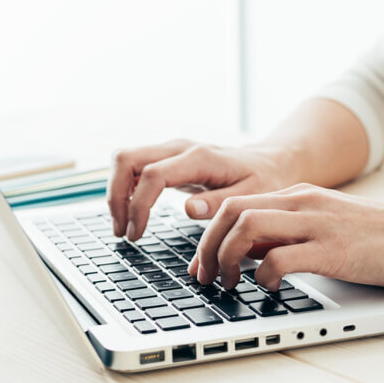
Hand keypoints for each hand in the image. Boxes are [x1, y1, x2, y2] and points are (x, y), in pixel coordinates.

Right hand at [107, 139, 296, 239]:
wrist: (268, 163)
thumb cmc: (262, 181)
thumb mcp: (251, 196)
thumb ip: (219, 203)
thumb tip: (189, 210)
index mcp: (199, 158)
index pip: (152, 175)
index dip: (138, 206)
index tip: (137, 235)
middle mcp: (178, 148)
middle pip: (125, 159)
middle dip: (115, 197)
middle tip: (123, 232)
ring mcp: (169, 151)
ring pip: (123, 160)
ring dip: (115, 193)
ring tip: (124, 228)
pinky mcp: (166, 159)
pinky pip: (132, 167)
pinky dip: (123, 190)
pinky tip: (131, 215)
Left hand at [189, 183, 383, 290]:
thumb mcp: (328, 227)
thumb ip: (290, 234)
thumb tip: (250, 254)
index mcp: (300, 195)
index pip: (235, 202)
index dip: (208, 235)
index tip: (201, 265)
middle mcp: (304, 202)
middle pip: (230, 211)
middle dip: (206, 247)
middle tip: (204, 279)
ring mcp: (318, 224)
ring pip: (245, 227)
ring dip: (225, 259)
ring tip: (228, 285)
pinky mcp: (334, 251)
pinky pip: (279, 258)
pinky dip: (261, 276)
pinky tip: (267, 289)